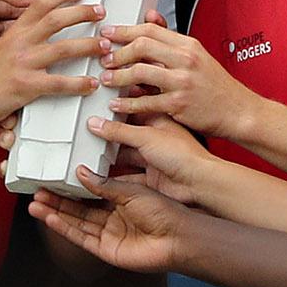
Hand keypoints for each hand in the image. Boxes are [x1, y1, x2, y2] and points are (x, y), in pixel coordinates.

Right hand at [0, 0, 106, 122]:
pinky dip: (78, 83)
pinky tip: (90, 83)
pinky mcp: (27, 86)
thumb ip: (20, 37)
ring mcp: (24, 63)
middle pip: (57, 19)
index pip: (41, 3)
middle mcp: (21, 42)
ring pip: (65, 48)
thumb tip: (40, 28)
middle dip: (83, 14)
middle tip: (100, 13)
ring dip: (89, 46)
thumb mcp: (0, 47)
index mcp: (15, 31)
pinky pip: (60, 83)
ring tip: (105, 45)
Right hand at [29, 168, 193, 274]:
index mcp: (122, 198)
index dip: (72, 184)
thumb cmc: (165, 209)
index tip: (55, 175)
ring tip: (35, 203)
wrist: (178, 235)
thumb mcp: (132, 188)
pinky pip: (82, 237)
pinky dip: (65, 228)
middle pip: (79, 207)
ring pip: (77, 221)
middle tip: (37, 189)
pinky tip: (50, 218)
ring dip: (56, 212)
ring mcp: (109, 233)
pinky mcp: (107, 249)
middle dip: (58, 199)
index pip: (91, 190)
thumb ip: (104, 183)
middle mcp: (114, 216)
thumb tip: (81, 173)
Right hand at [88, 112, 212, 205]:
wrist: (199, 184)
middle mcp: (156, 136)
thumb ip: (119, 131)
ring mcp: (154, 157)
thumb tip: (96, 123)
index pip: (133, 106)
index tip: (96, 103)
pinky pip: (126, 175)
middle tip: (86, 127)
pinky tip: (98, 175)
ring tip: (88, 150)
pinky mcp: (151, 177)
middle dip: (109, 130)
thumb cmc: (183, 154)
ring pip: (126, 152)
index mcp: (158, 118)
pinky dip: (113, 176)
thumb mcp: (146, 137)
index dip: (115, 104)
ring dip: (110, 153)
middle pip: (127, 131)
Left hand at [102, 13, 252, 137]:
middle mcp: (185, 60)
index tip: (109, 34)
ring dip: (118, 76)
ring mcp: (182, 82)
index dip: (125, 30)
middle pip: (142, 46)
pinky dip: (127, 104)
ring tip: (106, 80)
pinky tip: (117, 104)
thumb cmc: (216, 85)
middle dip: (118, 52)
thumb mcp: (198, 55)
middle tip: (104, 58)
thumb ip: (171, 38)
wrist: (237, 110)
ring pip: (140, 72)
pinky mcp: (178, 104)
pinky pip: (146, 103)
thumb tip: (150, 17)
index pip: (150, 30)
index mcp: (188, 45)